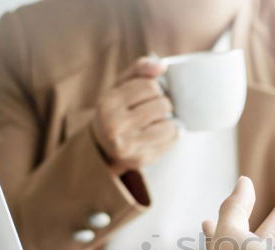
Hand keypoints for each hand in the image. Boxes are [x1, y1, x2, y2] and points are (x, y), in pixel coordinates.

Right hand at [92, 56, 177, 174]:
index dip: (155, 88)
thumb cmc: (116, 110)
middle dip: (163, 104)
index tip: (150, 93)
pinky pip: (171, 142)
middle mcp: (115, 125)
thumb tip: (162, 65)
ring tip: (157, 122)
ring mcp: (129, 145)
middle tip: (153, 109)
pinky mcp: (142, 159)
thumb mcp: (120, 87)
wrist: (103, 147)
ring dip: (168, 121)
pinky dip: (171, 136)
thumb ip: (139, 71)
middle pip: (162, 105)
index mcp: (108, 103)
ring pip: (169, 125)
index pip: (150, 86)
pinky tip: (159, 135)